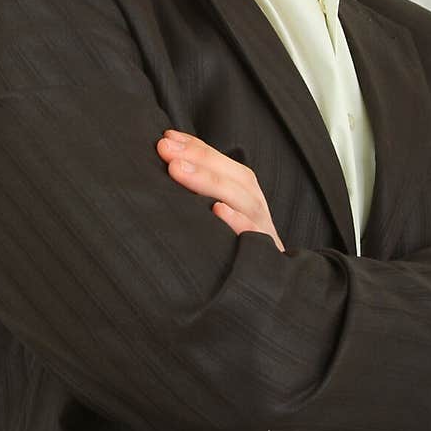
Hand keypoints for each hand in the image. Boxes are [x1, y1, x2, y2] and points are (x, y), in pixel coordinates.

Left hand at [156, 129, 285, 251]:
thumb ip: (200, 193)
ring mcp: (262, 232)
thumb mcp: (217, 214)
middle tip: (165, 149)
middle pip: (235, 177)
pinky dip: (238, 222)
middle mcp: (256, 208)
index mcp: (246, 195)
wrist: (265, 294)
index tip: (167, 137)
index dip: (195, 147)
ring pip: (244, 201)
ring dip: (210, 182)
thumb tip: (165, 162)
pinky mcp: (265, 257)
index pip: (222, 163)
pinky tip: (217, 210)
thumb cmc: (230, 247)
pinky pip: (254, 237)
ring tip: (178, 170)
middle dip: (199, 159)